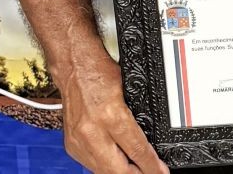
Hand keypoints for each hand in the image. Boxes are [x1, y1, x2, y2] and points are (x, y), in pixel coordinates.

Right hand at [58, 53, 168, 173]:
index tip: (161, 172)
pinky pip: (91, 165)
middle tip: (152, 173)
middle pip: (117, 169)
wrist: (73, 68)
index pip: (135, 149)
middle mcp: (92, 132)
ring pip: (102, 171)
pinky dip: (106, 166)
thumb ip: (138, 117)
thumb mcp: (130, 90)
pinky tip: (117, 164)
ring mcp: (78, 141)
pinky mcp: (71, 145)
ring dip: (121, 172)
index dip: (150, 166)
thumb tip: (152, 137)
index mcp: (110, 115)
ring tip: (138, 170)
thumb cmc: (100, 74)